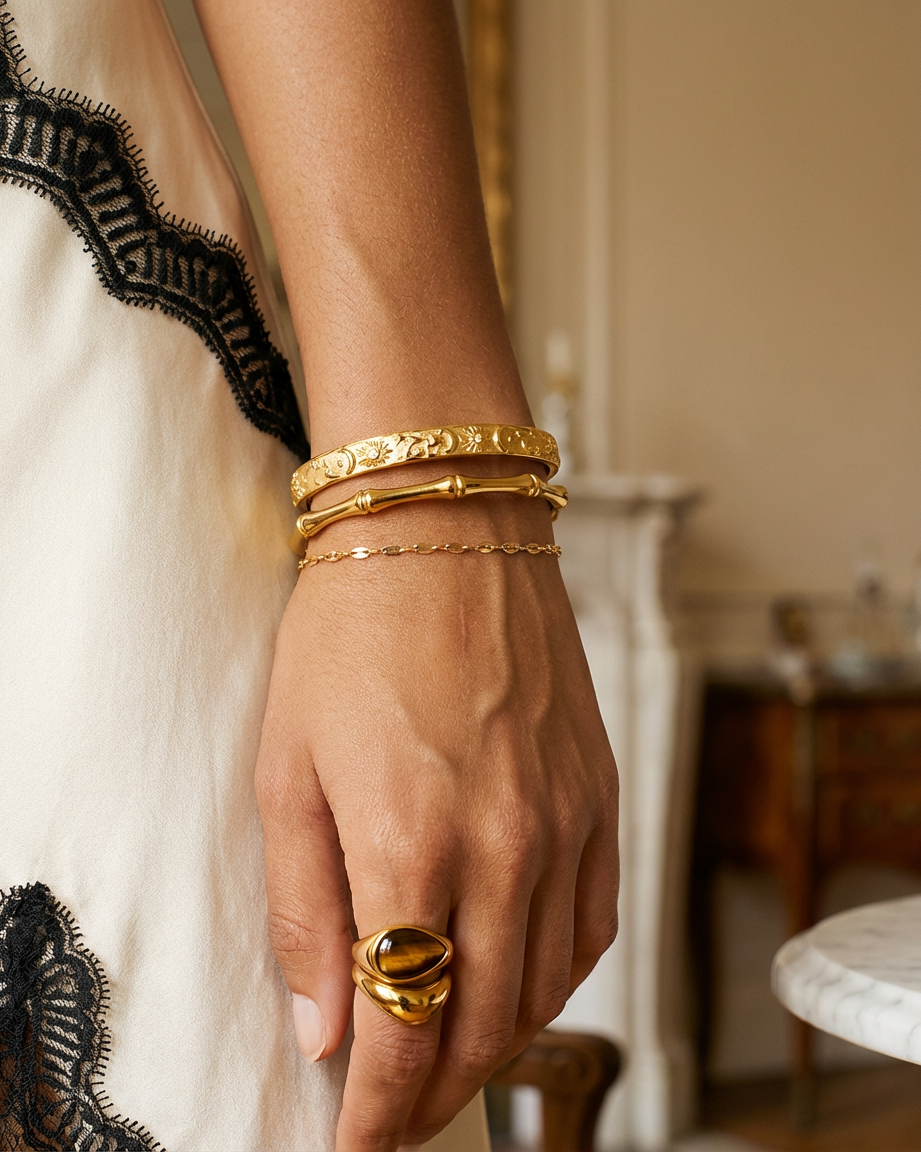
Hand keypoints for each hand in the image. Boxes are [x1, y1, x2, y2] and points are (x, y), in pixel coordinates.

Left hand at [254, 498, 618, 1150]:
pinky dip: (555, 979)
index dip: (378, 1113)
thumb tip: (325, 1028)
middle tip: (397, 1116)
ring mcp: (567, 822)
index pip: (403, 1028)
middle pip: (482, 1026)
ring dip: (497, 1046)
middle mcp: (507, 846)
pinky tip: (520, 981)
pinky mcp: (601, 796)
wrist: (447, 531)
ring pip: (547, 990)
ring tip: (450, 1061)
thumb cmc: (351, 634)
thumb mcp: (288, 769)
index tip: (356, 1146)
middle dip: (434, 1096)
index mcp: (412, 844)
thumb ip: (308, 910)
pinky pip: (593, 924)